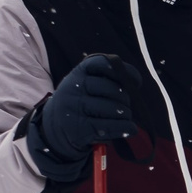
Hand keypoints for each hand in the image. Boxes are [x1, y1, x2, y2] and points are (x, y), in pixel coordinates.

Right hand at [29, 53, 141, 180]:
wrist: (56, 126)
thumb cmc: (81, 102)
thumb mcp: (87, 84)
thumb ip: (108, 79)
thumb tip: (135, 83)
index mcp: (78, 72)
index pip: (102, 64)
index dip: (123, 71)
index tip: (136, 82)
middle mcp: (73, 87)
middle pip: (111, 89)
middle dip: (125, 98)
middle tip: (127, 106)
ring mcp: (74, 108)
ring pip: (112, 108)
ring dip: (126, 114)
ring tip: (126, 117)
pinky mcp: (78, 128)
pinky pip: (108, 126)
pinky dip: (124, 127)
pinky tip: (131, 128)